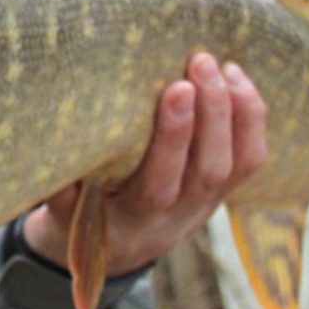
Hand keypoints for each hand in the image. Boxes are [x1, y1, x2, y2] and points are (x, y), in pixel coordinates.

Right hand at [21, 52, 267, 273]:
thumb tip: (56, 149)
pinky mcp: (224, 190)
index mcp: (135, 219)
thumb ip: (60, 190)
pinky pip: (251, 160)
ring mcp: (207, 203)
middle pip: (208, 169)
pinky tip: (237, 80)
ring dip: (237, 112)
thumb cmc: (86, 214)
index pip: (162, 182)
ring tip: (225, 66)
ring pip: (238, 165)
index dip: (174, 138)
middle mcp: (179, 214)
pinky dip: (251, 119)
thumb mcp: (63, 213)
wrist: (121, 246)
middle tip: (201, 62)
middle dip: (212, 113)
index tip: (177, 90)